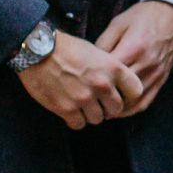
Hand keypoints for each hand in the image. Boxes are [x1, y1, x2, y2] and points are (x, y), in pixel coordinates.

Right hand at [17, 30, 145, 128]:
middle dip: (108, 108)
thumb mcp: (96, 51)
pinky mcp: (66, 109)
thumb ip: (109, 70)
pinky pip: (79, 124)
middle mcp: (102, 85)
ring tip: (81, 105)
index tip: (120, 96)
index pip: (135, 91)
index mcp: (112, 68)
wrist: (38, 50)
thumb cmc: (66, 47)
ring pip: (97, 119)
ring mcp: (84, 98)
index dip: (128, 96)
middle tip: (97, 103)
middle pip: (116, 109)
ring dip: (90, 114)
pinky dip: (75, 120)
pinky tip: (70, 111)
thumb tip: (115, 87)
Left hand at [95, 0, 172, 116]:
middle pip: (120, 91)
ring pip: (133, 101)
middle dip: (103, 98)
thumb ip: (103, 43)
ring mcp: (155, 74)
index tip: (82, 85)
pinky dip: (131, 109)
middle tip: (88, 101)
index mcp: (133, 49)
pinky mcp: (161, 79)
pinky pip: (146, 101)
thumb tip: (91, 63)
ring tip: (101, 108)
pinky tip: (120, 110)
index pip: (109, 74)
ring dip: (116, 108)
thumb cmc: (142, 16)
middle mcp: (146, 65)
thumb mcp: (118, 23)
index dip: (94, 82)